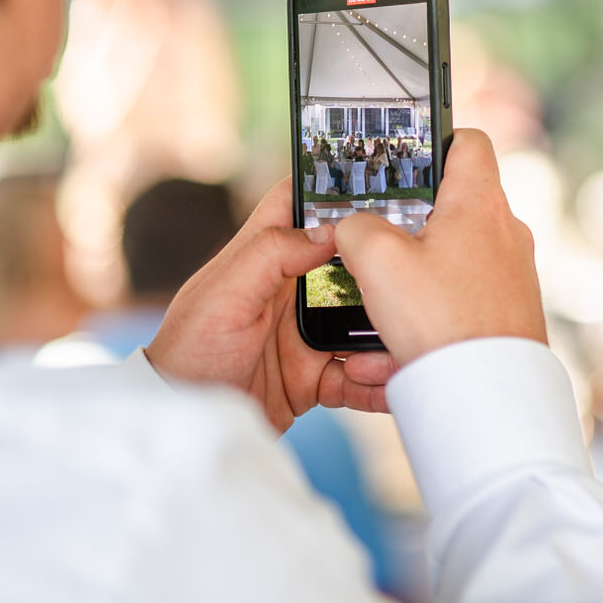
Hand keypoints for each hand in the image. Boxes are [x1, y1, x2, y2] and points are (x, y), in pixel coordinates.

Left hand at [147, 178, 396, 433]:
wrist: (183, 428)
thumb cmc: (187, 354)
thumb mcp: (222, 295)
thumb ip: (271, 254)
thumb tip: (331, 231)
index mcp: (264, 258)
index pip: (298, 202)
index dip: (332, 183)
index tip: (378, 175)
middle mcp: (292, 290)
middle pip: (351, 261)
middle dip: (384, 265)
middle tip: (419, 268)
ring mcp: (307, 334)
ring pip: (365, 321)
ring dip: (386, 332)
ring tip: (404, 344)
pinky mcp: (316, 377)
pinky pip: (361, 375)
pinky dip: (379, 382)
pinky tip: (393, 385)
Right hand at [333, 128, 545, 367]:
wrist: (487, 394)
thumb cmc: (442, 322)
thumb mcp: (378, 262)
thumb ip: (357, 228)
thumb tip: (353, 225)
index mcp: (481, 203)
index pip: (469, 141)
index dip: (435, 139)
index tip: (405, 157)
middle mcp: (507, 231)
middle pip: (456, 203)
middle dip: (411, 220)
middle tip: (377, 237)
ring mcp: (515, 272)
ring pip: (455, 257)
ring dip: (415, 275)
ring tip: (381, 304)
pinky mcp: (511, 310)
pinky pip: (463, 299)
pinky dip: (431, 312)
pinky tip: (398, 346)